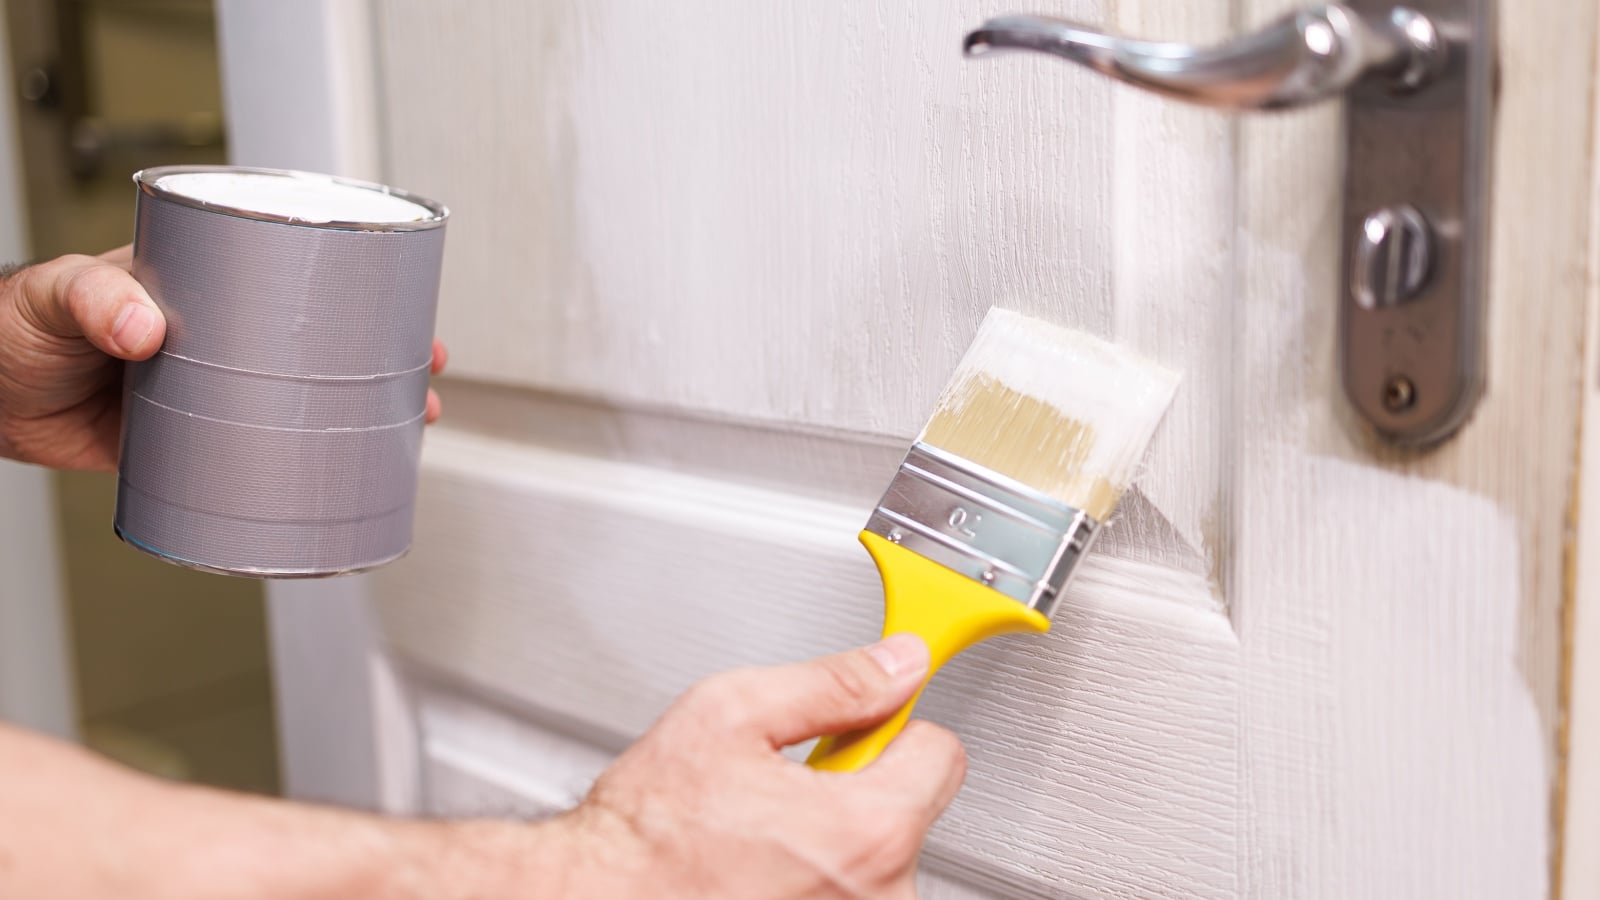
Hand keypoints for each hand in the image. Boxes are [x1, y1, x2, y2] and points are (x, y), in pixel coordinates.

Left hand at [0, 246, 447, 470]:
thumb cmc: (9, 327)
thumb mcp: (53, 294)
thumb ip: (96, 298)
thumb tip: (146, 326)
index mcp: (200, 281)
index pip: (290, 270)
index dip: (352, 284)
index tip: (397, 296)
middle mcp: (219, 335)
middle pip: (317, 342)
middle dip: (379, 356)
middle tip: (423, 368)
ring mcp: (211, 390)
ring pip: (302, 401)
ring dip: (355, 416)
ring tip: (404, 428)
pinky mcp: (190, 443)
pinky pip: (259, 454)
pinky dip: (299, 468)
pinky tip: (331, 479)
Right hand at [537, 634, 966, 898]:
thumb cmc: (646, 832)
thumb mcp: (732, 714)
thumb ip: (833, 684)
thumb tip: (898, 664)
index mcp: (868, 829)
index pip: (941, 753)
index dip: (893, 726)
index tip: (864, 726)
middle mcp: (879, 896)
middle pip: (909, 811)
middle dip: (858, 790)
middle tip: (786, 789)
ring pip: (878, 860)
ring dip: (836, 843)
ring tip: (762, 836)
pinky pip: (850, 895)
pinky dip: (817, 881)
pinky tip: (762, 872)